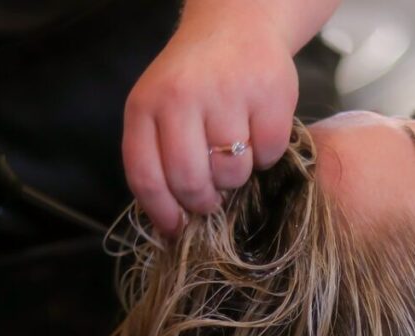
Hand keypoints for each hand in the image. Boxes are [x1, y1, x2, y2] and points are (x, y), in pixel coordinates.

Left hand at [122, 10, 298, 236]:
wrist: (236, 26)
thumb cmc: (195, 80)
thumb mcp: (159, 109)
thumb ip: (158, 157)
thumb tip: (171, 224)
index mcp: (145, 106)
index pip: (146, 176)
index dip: (162, 212)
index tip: (176, 229)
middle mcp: (181, 97)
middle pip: (191, 181)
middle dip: (204, 201)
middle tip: (213, 198)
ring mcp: (227, 94)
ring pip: (233, 172)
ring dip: (237, 176)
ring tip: (235, 153)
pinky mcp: (270, 94)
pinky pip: (270, 153)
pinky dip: (267, 155)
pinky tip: (259, 134)